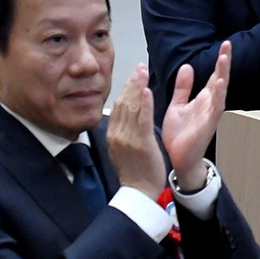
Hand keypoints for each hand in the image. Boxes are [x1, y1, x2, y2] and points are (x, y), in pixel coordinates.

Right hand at [105, 64, 168, 200]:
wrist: (138, 192)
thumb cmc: (134, 172)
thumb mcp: (122, 149)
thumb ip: (121, 132)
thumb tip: (120, 118)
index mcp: (113, 135)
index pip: (118, 106)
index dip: (126, 89)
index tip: (132, 75)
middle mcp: (117, 134)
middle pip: (123, 103)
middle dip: (131, 83)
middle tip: (138, 67)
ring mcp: (127, 138)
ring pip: (132, 108)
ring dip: (138, 87)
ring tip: (142, 71)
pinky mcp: (140, 143)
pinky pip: (142, 120)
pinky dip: (144, 104)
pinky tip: (146, 90)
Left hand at [159, 40, 230, 191]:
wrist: (179, 159)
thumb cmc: (180, 135)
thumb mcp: (178, 105)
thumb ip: (183, 88)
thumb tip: (188, 66)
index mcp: (203, 99)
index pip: (213, 75)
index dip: (219, 60)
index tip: (224, 44)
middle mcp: (210, 104)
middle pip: (220, 78)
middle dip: (224, 62)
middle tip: (228, 44)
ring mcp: (211, 113)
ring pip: (220, 90)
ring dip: (223, 74)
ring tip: (225, 58)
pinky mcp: (208, 124)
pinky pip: (216, 107)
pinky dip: (219, 95)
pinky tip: (220, 83)